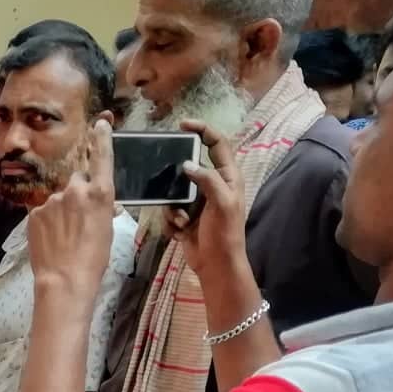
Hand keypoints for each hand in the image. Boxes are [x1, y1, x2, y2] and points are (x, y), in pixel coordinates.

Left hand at [29, 118, 115, 312]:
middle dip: (77, 193)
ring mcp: (52, 200)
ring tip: (64, 236)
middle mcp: (76, 190)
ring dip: (61, 211)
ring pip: (58, 198)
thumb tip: (98, 202)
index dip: (102, 138)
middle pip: (76, 181)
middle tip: (79, 219)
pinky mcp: (34, 212)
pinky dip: (47, 221)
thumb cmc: (93, 259)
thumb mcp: (106, 229)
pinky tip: (52, 239)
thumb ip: (101, 207)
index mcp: (100, 193)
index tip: (100, 124)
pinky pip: (43, 211)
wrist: (64, 279)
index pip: (101, 157)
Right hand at [164, 120, 248, 280]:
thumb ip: (207, 180)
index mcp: (227, 177)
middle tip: (165, 176)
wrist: (216, 266)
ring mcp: (197, 202)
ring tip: (182, 221)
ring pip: (174, 191)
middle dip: (176, 176)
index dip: (202, 130)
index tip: (183, 125)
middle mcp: (212, 185)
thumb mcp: (222, 203)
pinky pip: (169, 210)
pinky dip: (171, 221)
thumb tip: (187, 164)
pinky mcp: (185, 217)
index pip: (217, 144)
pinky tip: (180, 232)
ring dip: (173, 207)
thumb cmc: (225, 234)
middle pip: (189, 166)